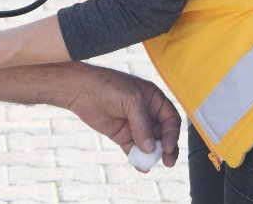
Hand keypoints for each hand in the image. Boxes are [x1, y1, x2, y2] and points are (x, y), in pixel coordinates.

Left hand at [66, 66, 180, 170]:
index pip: (171, 119)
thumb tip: (149, 149)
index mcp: (153, 99)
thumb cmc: (107, 86)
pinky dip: (138, 159)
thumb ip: (142, 125)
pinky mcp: (122, 135)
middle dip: (167, 148)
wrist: (80, 89)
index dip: (172, 134)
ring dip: (152, 156)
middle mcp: (146, 113)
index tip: (167, 146)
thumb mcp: (131, 101)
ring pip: (149, 144)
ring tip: (150, 163)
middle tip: (168, 162)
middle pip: (163, 134)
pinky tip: (141, 167)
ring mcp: (134, 125)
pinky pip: (133, 150)